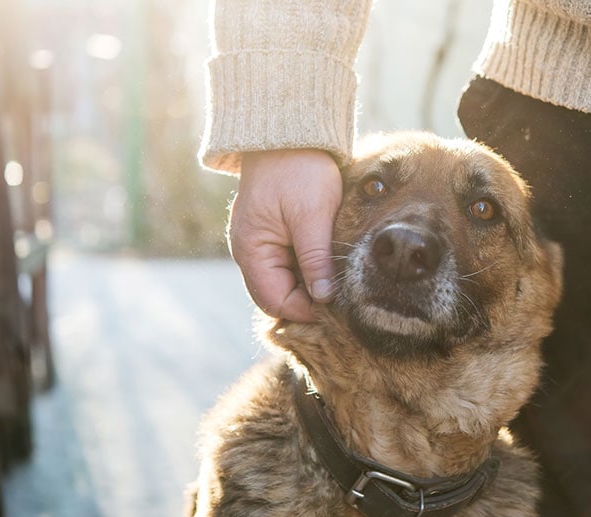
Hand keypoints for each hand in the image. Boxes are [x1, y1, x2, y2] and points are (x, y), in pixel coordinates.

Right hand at [229, 149, 342, 321]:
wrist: (290, 132)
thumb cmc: (299, 169)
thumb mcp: (311, 215)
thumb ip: (315, 259)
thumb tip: (324, 298)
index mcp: (251, 250)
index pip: (275, 301)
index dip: (305, 310)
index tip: (337, 308)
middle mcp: (249, 252)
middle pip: (277, 296)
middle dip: (307, 301)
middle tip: (342, 298)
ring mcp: (259, 244)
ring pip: (284, 282)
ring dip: (309, 285)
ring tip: (338, 281)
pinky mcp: (271, 235)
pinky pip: (288, 264)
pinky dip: (307, 269)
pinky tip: (329, 264)